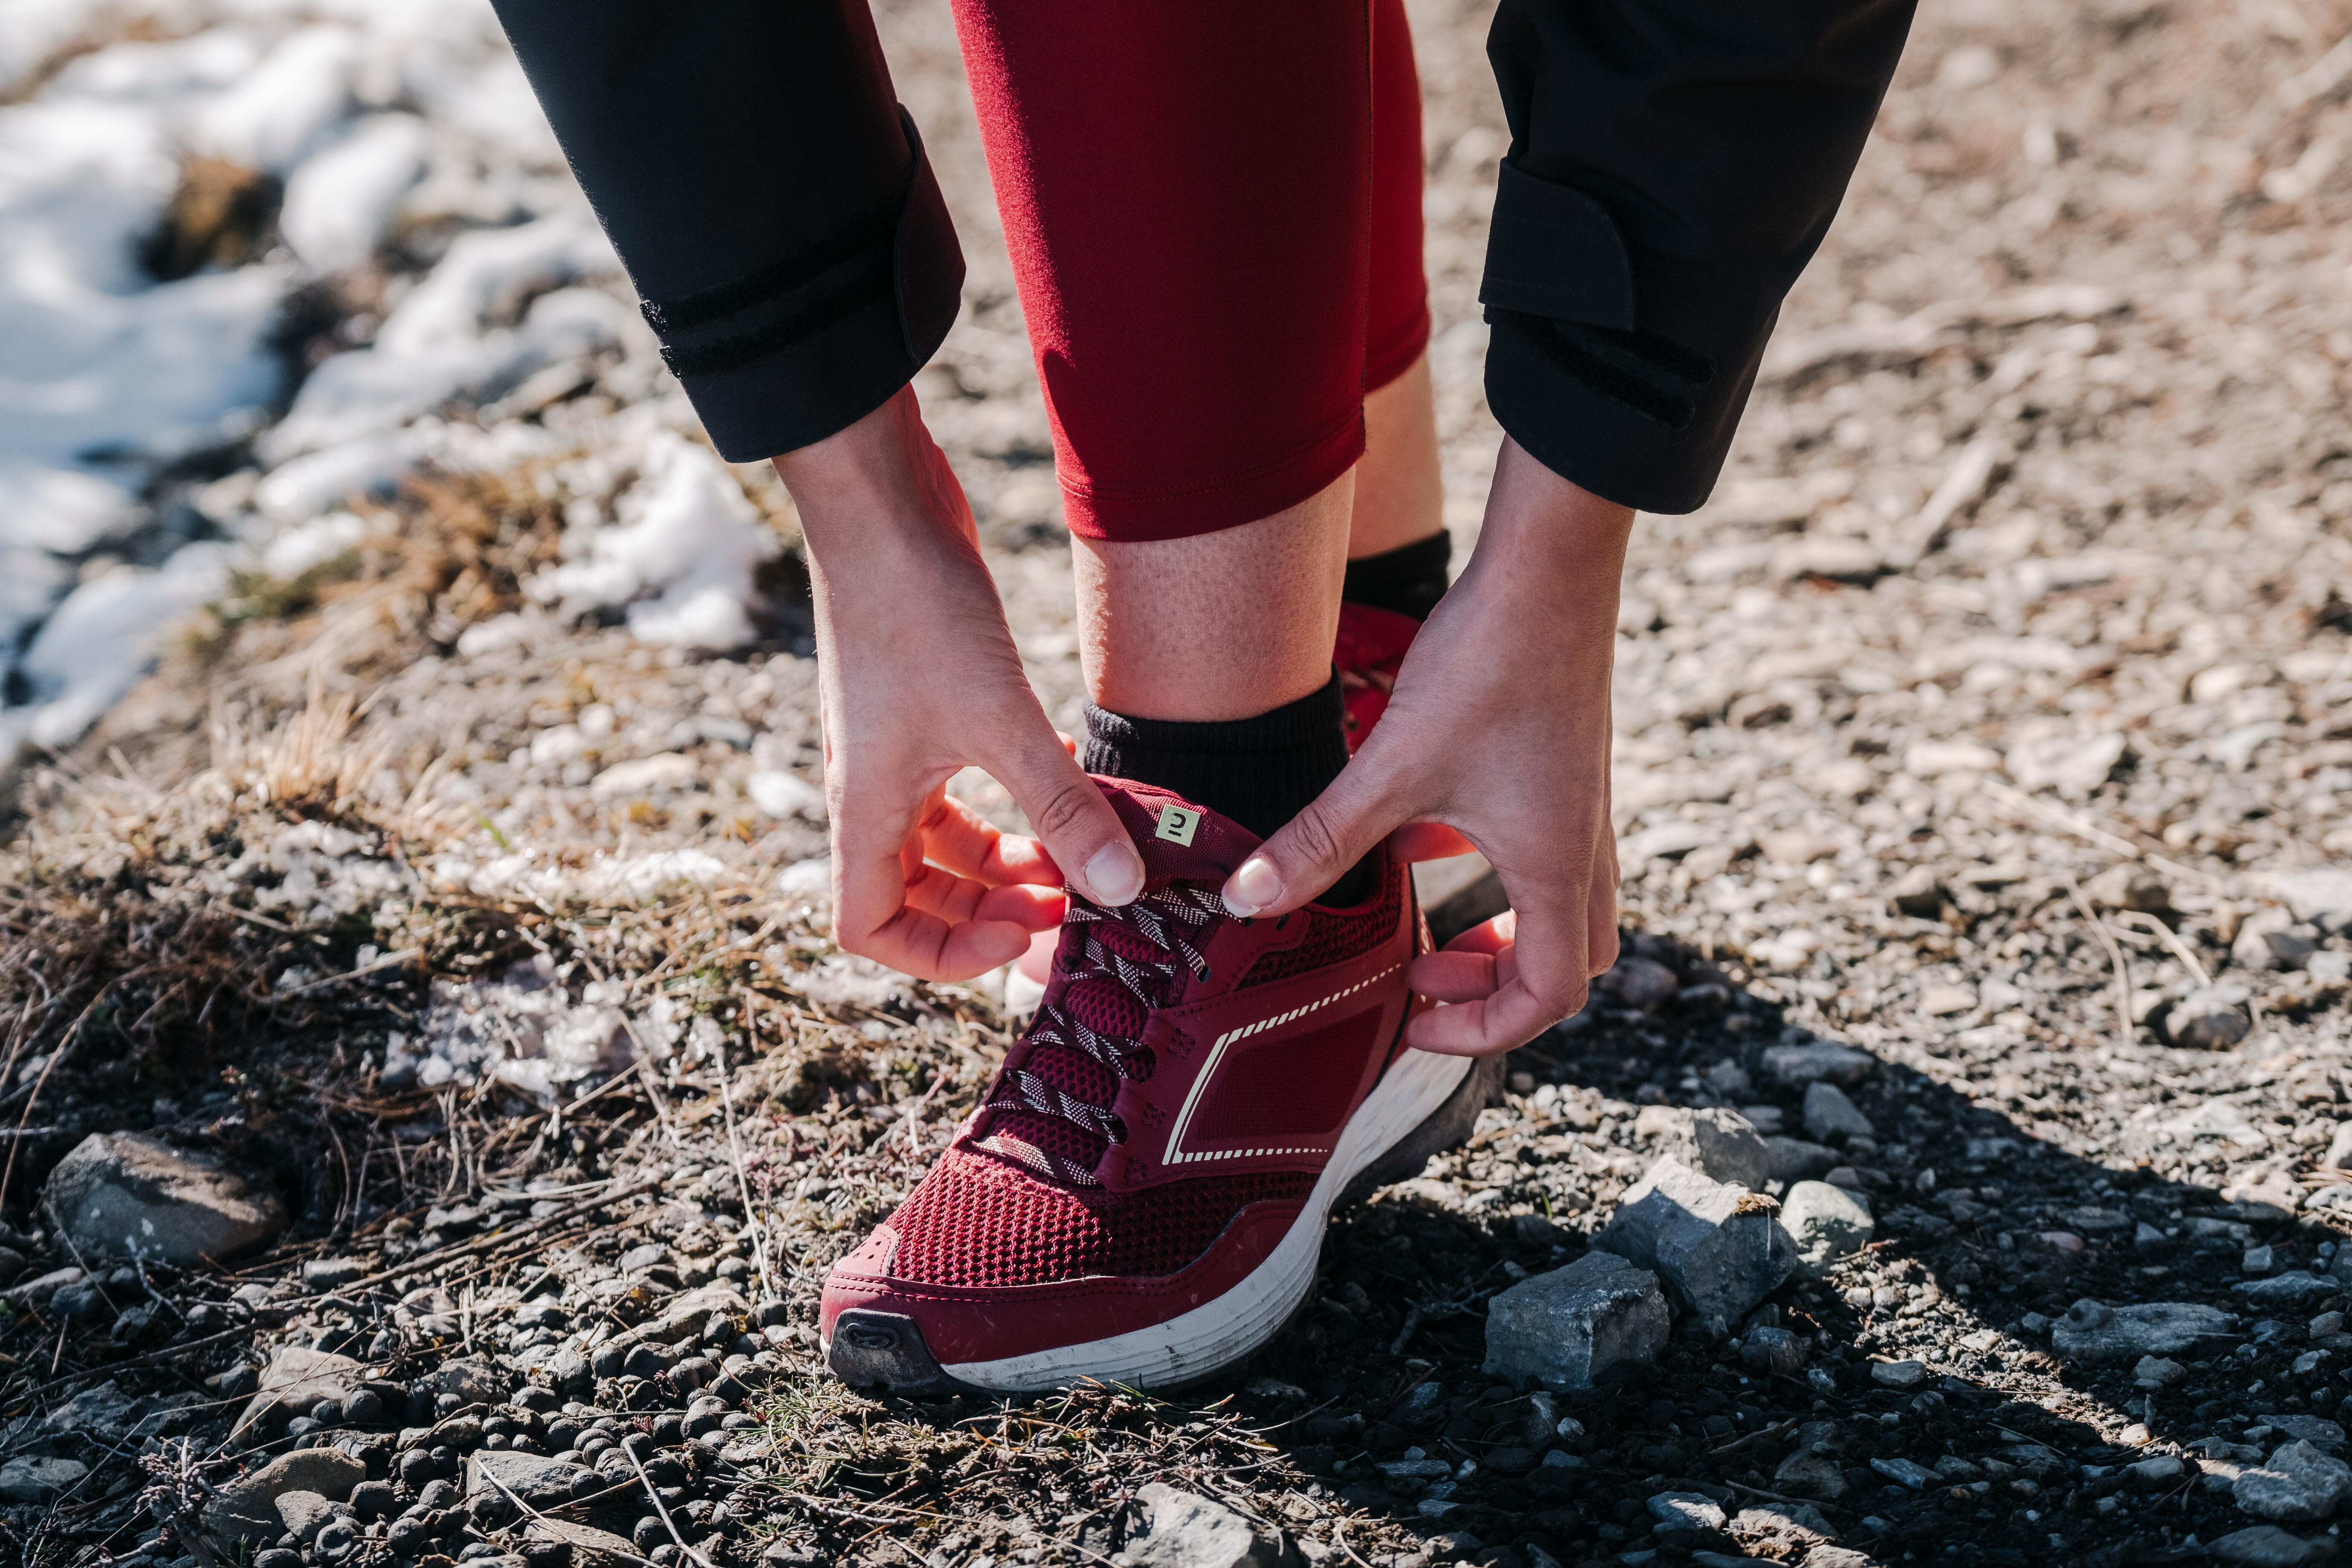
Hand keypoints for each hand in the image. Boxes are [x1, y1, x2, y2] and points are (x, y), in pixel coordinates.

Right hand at [776, 388, 1146, 980]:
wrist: (884, 507)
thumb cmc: (917, 609)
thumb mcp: (1001, 718)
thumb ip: (1060, 807)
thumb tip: (1120, 889)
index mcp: (866, 810)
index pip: (869, 929)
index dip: (940, 955)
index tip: (1018, 930)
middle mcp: (871, 791)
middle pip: (917, 894)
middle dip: (990, 911)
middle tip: (1070, 905)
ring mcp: (895, 753)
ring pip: (946, 844)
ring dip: (1008, 861)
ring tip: (1077, 855)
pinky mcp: (924, 713)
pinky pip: (962, 790)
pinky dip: (1012, 803)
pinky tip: (1068, 782)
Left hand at [1219, 438, 1630, 1052]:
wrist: (1549, 569)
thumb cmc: (1490, 665)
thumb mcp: (1391, 768)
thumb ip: (1321, 839)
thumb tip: (1248, 900)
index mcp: (1556, 867)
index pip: (1550, 994)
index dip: (1484, 1029)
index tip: (1415, 1016)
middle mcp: (1584, 848)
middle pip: (1570, 961)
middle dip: (1498, 989)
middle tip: (1425, 976)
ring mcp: (1582, 808)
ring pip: (1563, 907)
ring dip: (1499, 933)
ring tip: (1424, 926)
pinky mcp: (1566, 769)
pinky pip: (1543, 851)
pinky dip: (1491, 869)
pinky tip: (1423, 839)